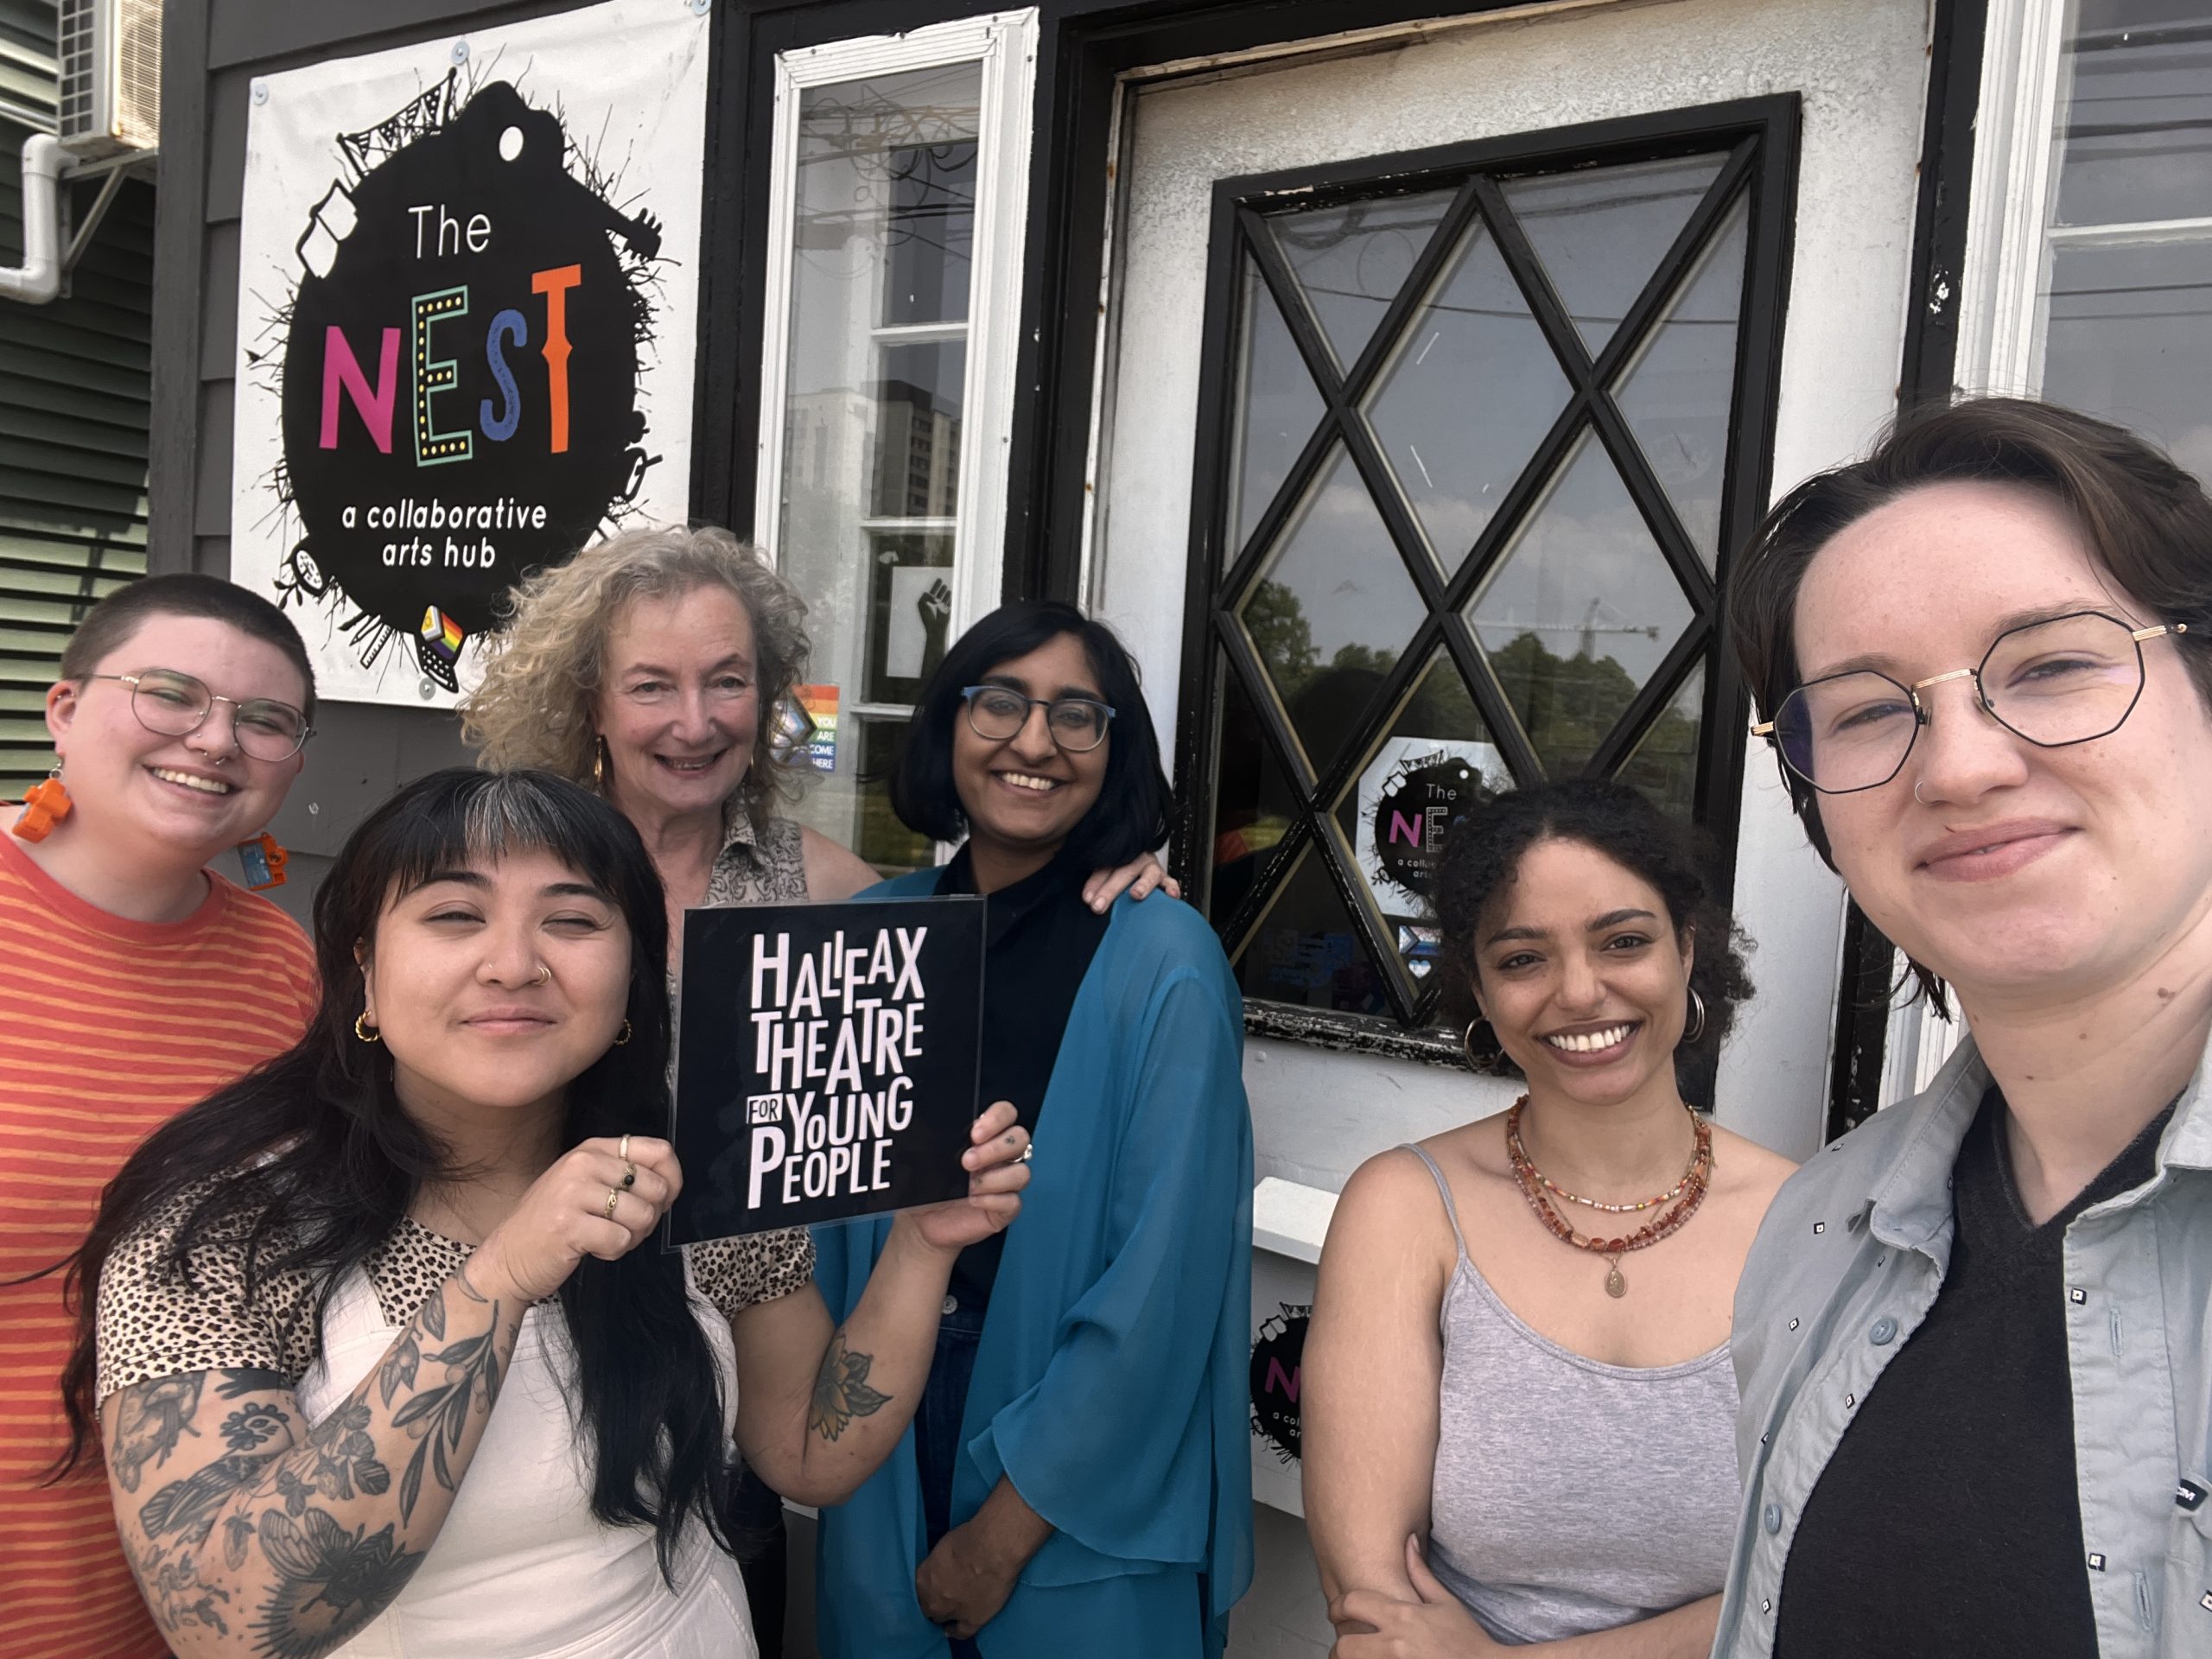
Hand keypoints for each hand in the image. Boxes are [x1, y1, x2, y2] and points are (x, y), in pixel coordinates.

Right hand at [469, 1136, 680, 1303]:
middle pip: (656, 1187)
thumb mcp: (585, 1185)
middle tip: (622, 1227)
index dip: (672, 1179)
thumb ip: (623, 1176)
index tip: (662, 1200)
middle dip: (649, 1217)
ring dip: (631, 1237)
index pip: (658, 1151)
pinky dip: (613, 1253)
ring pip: (642, 1216)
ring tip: (604, 1238)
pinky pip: (621, 1241)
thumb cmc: (552, 1224)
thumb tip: (671, 1182)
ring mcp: (573, 1193)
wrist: (506, 1259)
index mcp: (592, 1149)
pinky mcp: (569, 1225)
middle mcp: (582, 1164)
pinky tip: (591, 1250)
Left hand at [898, 1101, 1029, 1253]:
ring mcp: (1003, 1184)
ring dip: (994, 1178)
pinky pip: (1014, 1202)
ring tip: (969, 1186)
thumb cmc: (925, 1187)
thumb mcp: (925, 1158)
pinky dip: (993, 1200)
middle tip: (967, 1160)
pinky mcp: (1003, 1210)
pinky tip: (973, 1201)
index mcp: (983, 1137)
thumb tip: (933, 1128)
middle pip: (1020, 1138)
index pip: (1006, 1114)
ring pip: (1022, 1172)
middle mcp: (998, 1158)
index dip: (997, 1118)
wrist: (920, 1223)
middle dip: (996, 1148)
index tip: (975, 1133)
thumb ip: (936, 1140)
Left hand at [915, 1515, 1022, 1638]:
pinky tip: (952, 1630)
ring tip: (950, 1609)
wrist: (990, 1551)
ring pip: (941, 1619)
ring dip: (944, 1614)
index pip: (919, 1590)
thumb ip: (938, 1564)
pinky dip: (956, 1632)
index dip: (927, 1588)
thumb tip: (943, 1568)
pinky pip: (961, 1632)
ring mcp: (952, 1612)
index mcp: (923, 1579)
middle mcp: (933, 1599)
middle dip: (933, 1602)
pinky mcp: (972, 1620)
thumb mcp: (943, 1548)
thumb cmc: (967, 1539)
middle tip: (943, 1596)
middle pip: (928, 1607)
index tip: (933, 1585)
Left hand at [1083, 851, 1182, 911]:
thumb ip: (1098, 882)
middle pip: (1123, 872)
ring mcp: (1151, 867)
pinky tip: (1172, 896)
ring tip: (1136, 894)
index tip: (1088, 899)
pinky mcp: (1164, 878)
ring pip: (1149, 874)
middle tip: (1098, 906)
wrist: (1139, 857)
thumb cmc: (1119, 869)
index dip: (1095, 883)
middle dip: (1110, 890)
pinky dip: (1172, 888)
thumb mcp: (1106, 872)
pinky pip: (1170, 882)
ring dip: (1143, 884)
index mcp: (1117, 855)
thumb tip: (1089, 899)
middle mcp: (1135, 859)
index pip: (1104, 868)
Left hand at [1329, 1536, 1500, 1656]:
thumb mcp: (1446, 1603)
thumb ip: (1420, 1573)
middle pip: (1344, 1646)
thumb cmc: (1469, 1642)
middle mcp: (1395, 1644)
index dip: (1337, 1606)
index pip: (1353, 1604)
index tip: (1335, 1611)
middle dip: (1339, 1648)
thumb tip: (1409, 1541)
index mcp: (1402, 1617)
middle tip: (1343, 1647)